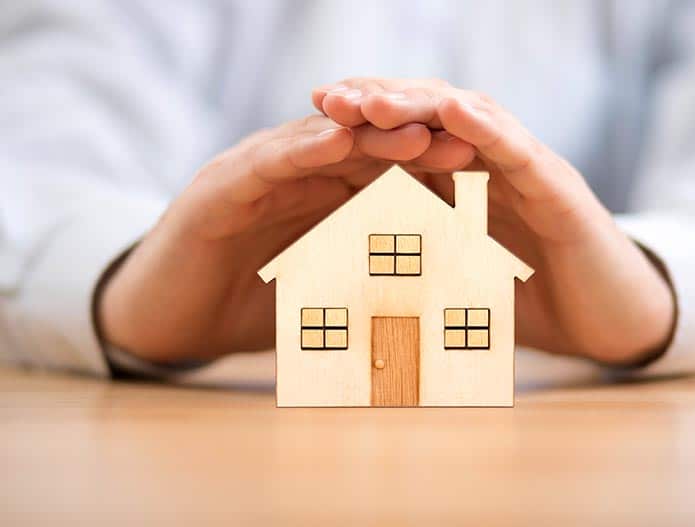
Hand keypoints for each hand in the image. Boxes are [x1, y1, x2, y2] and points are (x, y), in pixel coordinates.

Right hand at [97, 115, 473, 362]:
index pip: (387, 175)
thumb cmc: (248, 311)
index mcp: (322, 198)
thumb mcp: (322, 300)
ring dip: (368, 135)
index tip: (487, 175)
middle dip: (417, 142)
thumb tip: (437, 316)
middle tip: (471, 141)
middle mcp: (293, 176)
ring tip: (419, 130)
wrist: (166, 322)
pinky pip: (264, 161)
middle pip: (363, 148)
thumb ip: (368, 291)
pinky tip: (335, 141)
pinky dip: (299, 149)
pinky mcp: (218, 187)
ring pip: (318, 144)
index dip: (436, 172)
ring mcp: (254, 175)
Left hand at [313, 79, 674, 363]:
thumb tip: (346, 274)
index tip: (311, 118)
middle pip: (432, 116)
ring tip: (372, 100)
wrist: (610, 325)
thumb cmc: (531, 304)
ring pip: (472, 121)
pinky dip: (488, 129)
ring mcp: (529, 173)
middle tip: (325, 99)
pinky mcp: (561, 193)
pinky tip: (454, 111)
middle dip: (379, 102)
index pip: (409, 137)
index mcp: (466, 183)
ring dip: (421, 105)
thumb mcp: (458, 279)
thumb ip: (416, 261)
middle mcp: (495, 166)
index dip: (361, 124)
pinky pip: (521, 153)